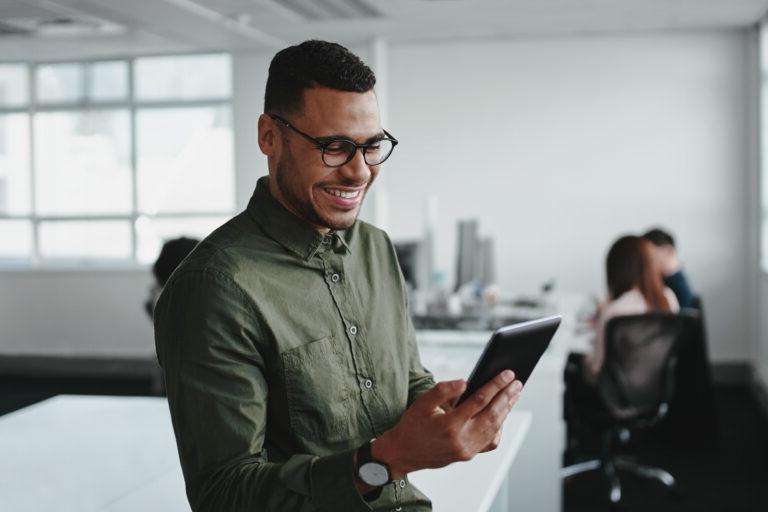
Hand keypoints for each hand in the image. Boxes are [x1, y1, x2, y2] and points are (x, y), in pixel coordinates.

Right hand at [372, 370, 522, 477]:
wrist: (403, 453)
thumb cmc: (412, 425)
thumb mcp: (422, 403)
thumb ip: (443, 390)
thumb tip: (465, 382)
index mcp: (449, 425)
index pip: (479, 401)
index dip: (495, 385)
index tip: (507, 374)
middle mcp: (461, 440)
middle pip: (492, 415)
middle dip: (506, 396)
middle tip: (517, 382)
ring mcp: (467, 450)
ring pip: (494, 428)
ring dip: (506, 410)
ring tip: (514, 394)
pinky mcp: (468, 455)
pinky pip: (490, 441)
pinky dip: (499, 427)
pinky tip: (502, 414)